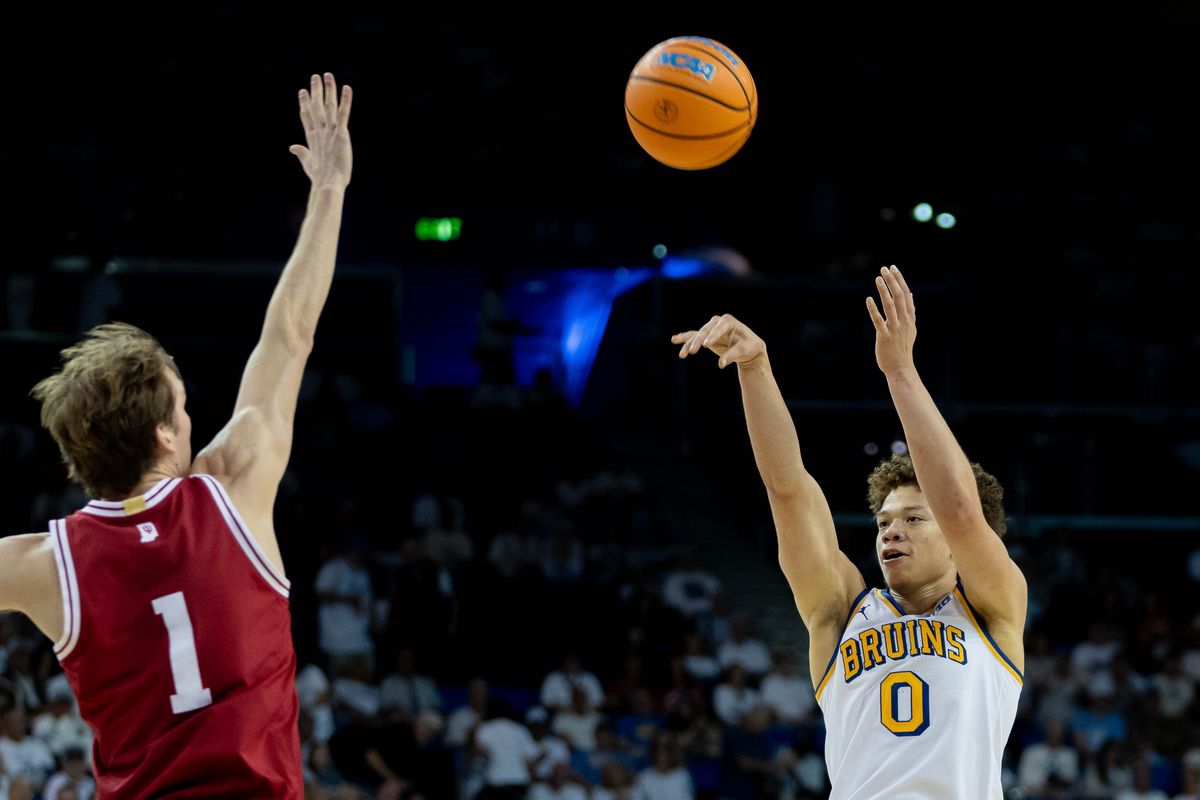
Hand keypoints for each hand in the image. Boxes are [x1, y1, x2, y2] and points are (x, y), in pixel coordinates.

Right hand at [289, 73, 352, 188]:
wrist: (328, 184)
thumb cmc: (319, 177)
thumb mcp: (308, 163)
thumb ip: (301, 152)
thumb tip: (292, 147)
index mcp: (311, 138)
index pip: (306, 116)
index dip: (304, 103)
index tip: (302, 91)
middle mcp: (319, 131)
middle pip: (315, 106)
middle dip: (315, 91)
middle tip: (315, 76)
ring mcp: (329, 131)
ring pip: (328, 106)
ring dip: (328, 90)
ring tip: (328, 76)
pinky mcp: (341, 134)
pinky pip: (344, 113)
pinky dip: (345, 100)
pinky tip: (346, 88)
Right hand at [671, 314, 765, 368]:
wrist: (748, 348)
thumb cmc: (749, 347)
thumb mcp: (744, 350)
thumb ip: (732, 355)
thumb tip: (720, 364)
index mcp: (729, 322)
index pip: (719, 327)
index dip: (713, 336)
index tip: (706, 345)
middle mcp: (718, 323)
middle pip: (705, 331)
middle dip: (698, 341)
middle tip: (693, 352)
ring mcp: (710, 329)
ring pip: (697, 335)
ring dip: (689, 344)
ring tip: (683, 355)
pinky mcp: (706, 336)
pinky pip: (693, 336)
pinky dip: (684, 339)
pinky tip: (674, 340)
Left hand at [866, 265, 915, 375]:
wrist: (900, 367)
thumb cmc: (902, 347)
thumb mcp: (910, 327)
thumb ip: (909, 310)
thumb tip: (910, 294)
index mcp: (909, 318)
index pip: (906, 294)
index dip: (899, 280)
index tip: (893, 268)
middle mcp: (904, 321)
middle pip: (899, 297)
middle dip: (892, 281)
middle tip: (884, 268)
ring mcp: (895, 329)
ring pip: (890, 306)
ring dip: (884, 291)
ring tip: (878, 278)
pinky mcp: (884, 337)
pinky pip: (878, 321)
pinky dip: (873, 309)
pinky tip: (868, 299)